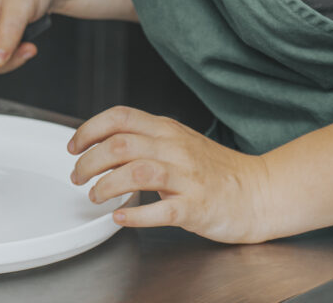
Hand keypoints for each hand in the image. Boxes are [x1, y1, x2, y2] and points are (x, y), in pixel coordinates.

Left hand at [68, 106, 270, 243]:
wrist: (259, 191)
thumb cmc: (216, 171)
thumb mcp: (179, 143)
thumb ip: (146, 141)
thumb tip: (105, 146)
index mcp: (168, 129)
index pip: (121, 116)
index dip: (90, 128)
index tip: (73, 144)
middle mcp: (175, 148)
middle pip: (121, 144)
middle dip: (90, 160)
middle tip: (77, 175)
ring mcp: (187, 177)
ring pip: (137, 171)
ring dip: (107, 184)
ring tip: (94, 196)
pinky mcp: (197, 206)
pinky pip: (162, 209)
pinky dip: (136, 214)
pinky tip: (120, 217)